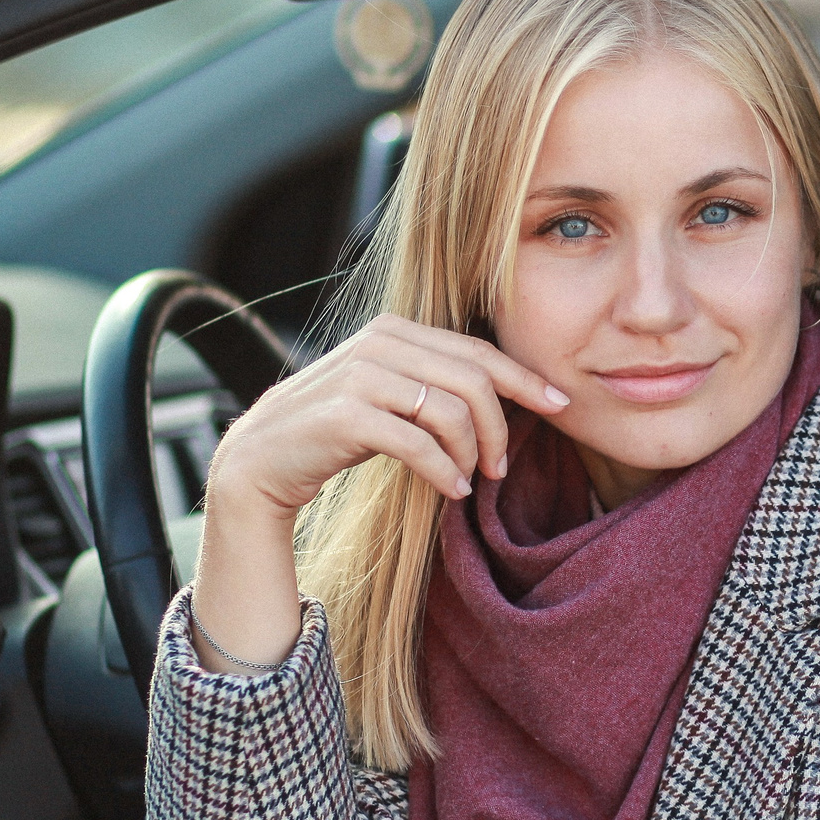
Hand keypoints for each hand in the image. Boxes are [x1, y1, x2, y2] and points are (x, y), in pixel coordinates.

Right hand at [206, 314, 568, 515]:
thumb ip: (433, 384)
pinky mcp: (346, 416)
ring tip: (470, 480)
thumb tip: (504, 395)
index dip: (524, 378)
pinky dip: (444, 471)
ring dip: (472, 454)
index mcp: (395, 330)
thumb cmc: (334, 434)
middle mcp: (379, 343)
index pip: (477, 349)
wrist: (260, 463)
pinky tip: (451, 490)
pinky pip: (418, 443)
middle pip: (473, 378)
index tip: (559, 403)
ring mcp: (360, 376)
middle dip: (501, 426)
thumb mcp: (389, 397)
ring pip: (451, 410)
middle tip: (502, 467)